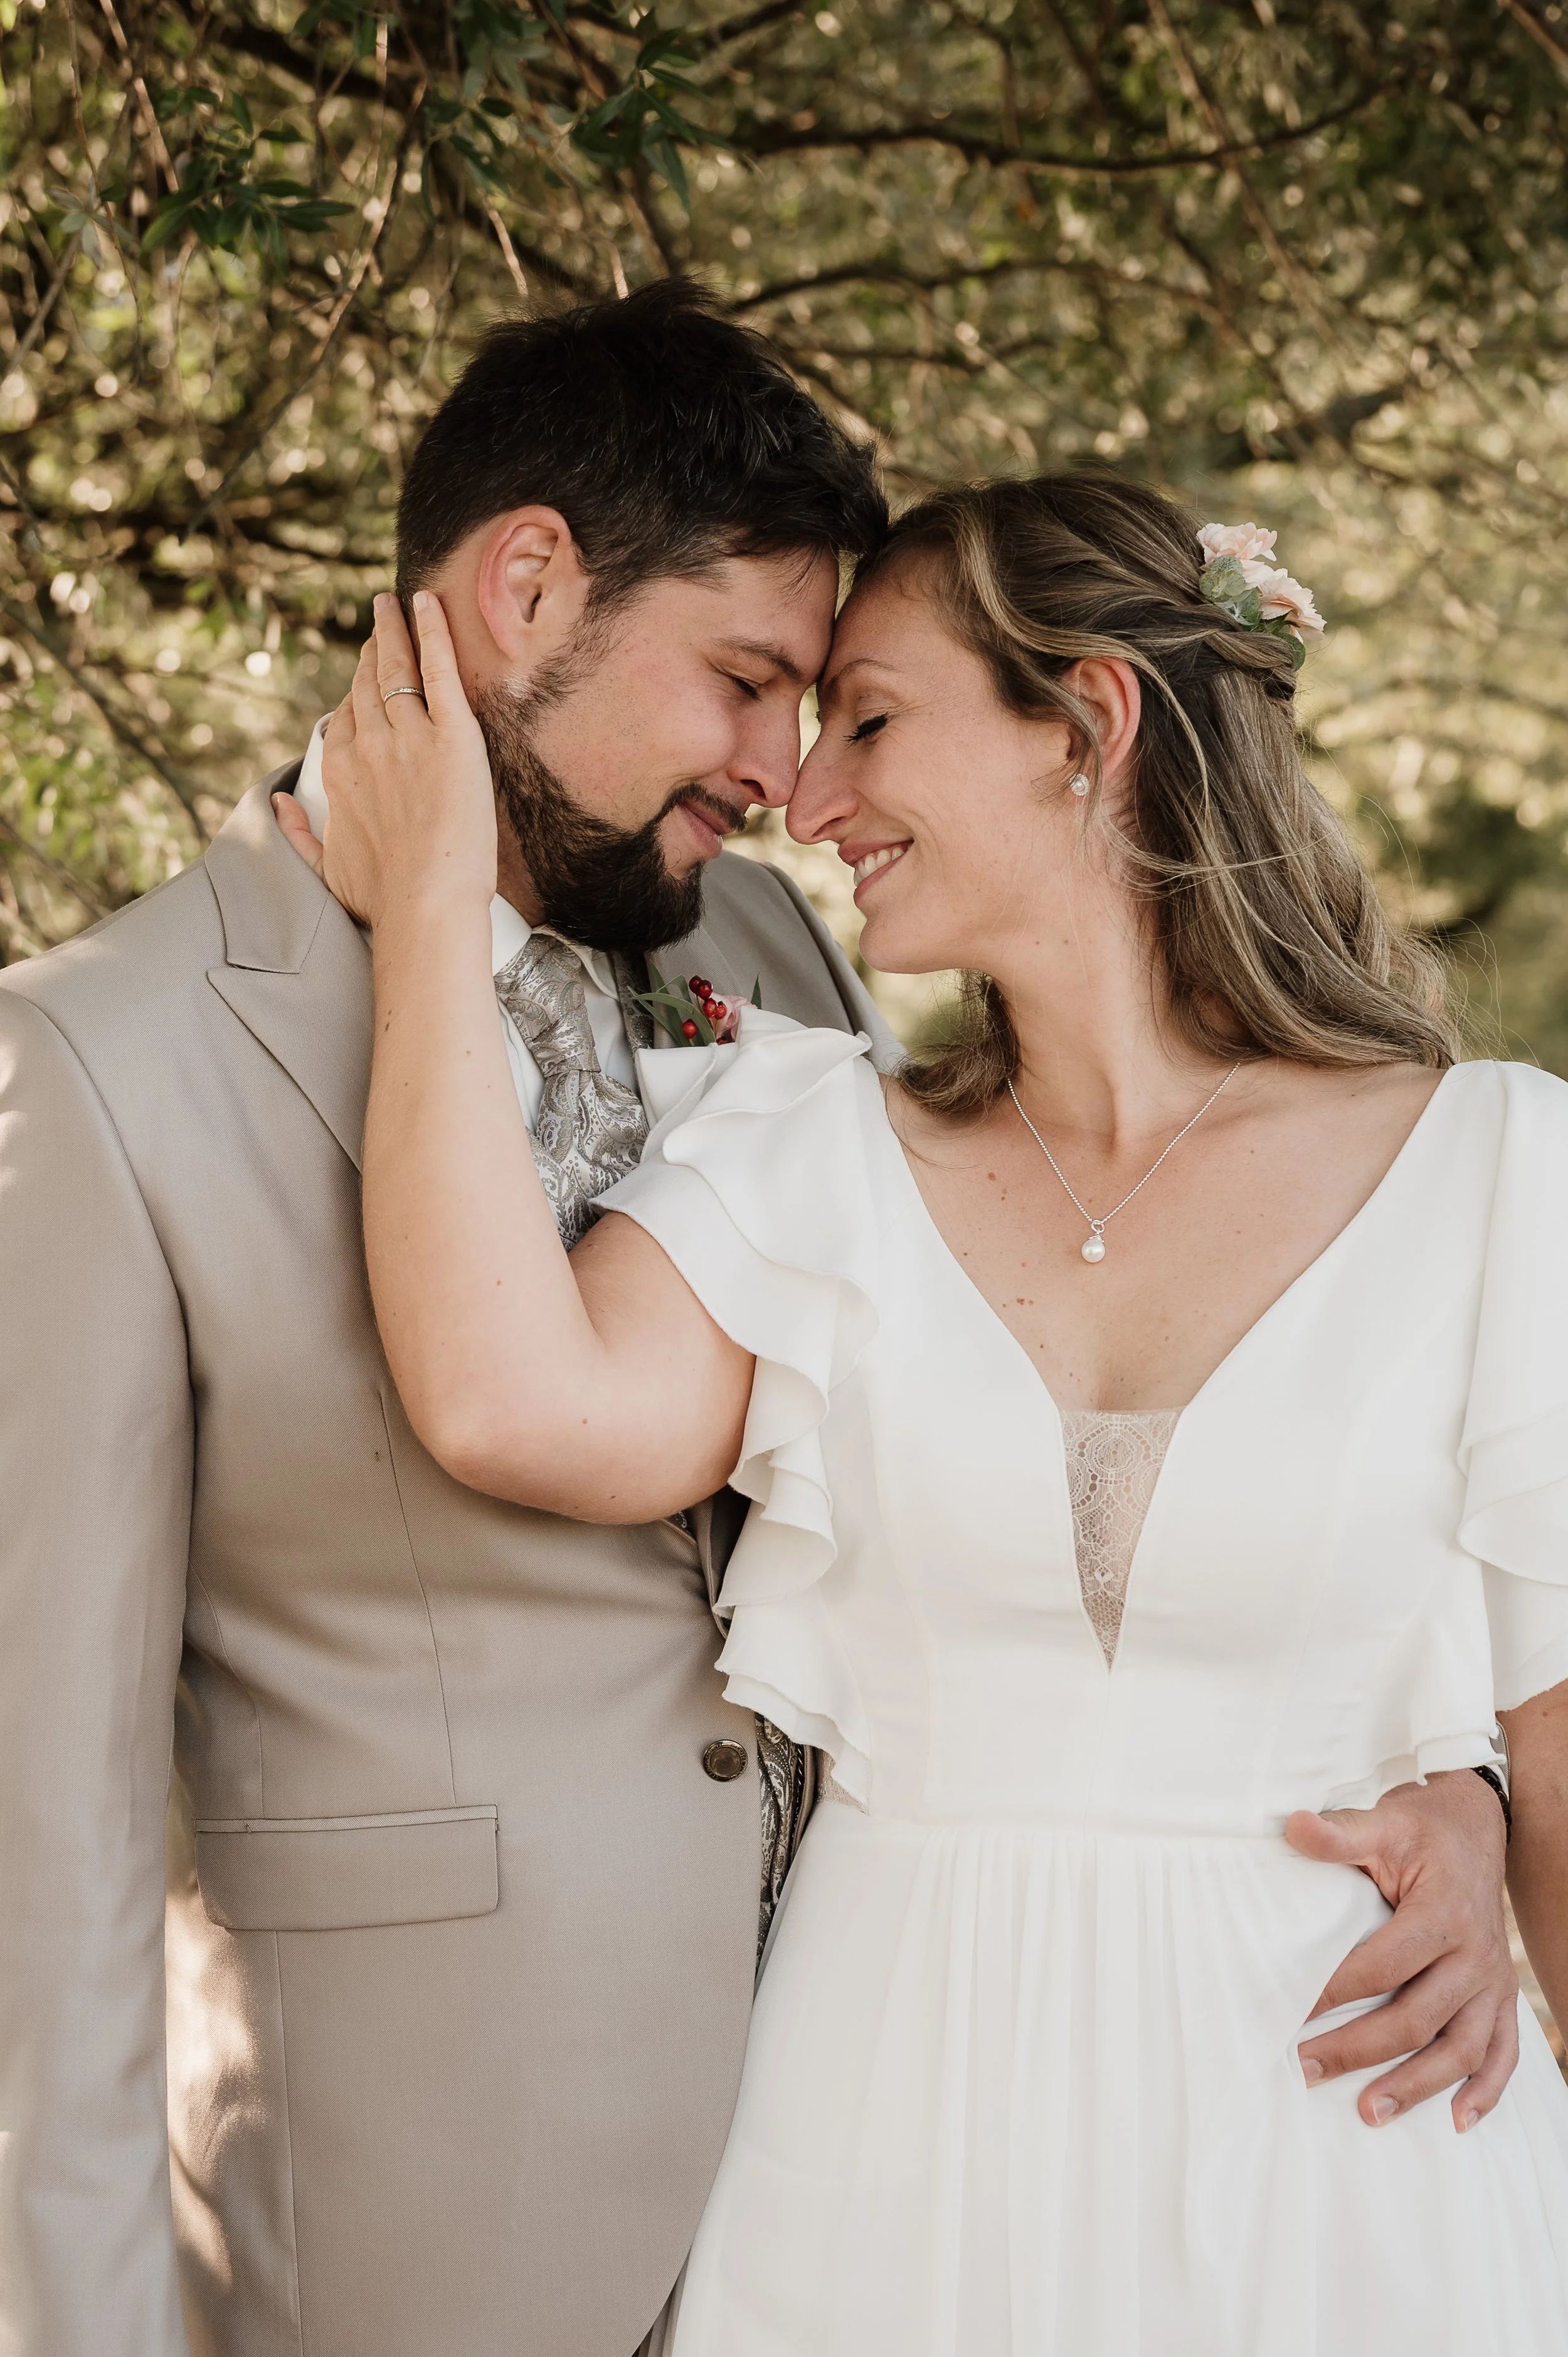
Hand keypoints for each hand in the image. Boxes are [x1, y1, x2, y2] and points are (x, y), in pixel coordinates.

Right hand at [275, 591, 496, 929]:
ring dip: (396, 630)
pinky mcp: (453, 736)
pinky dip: (433, 631)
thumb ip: (297, 833)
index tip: (364, 673)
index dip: (355, 691)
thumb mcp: (324, 870)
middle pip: (367, 683)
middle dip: (374, 647)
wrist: (425, 907)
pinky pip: (439, 669)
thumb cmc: (383, 899)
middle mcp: (368, 745)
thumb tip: (280, 803)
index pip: (344, 716)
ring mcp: (409, 736)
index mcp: (338, 772)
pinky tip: (429, 604)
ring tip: (396, 603)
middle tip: (381, 619)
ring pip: (398, 668)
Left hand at [1288, 1769, 1515, 2132]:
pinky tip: (1458, 2122)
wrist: (1475, 1830)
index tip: (1292, 2011)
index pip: (1385, 1965)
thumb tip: (1291, 1826)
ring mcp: (1494, 1981)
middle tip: (1307, 2068)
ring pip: (1462, 2048)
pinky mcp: (1503, 1996)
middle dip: (1360, 2049)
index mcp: (1444, 1914)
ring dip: (1418, 2086)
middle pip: (1418, 2017)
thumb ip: (1339, 1834)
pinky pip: (1503, 2052)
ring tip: (1371, 2112)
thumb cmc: (1421, 1831)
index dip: (1337, 1991)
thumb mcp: (1382, 1823)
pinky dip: (1486, 2092)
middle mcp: (1475, 1955)